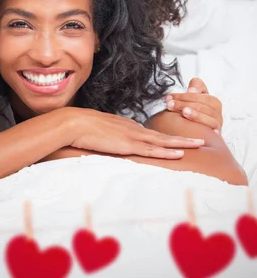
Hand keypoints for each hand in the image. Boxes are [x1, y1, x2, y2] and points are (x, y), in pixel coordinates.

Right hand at [67, 107, 204, 159]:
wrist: (75, 123)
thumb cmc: (83, 129)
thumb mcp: (101, 133)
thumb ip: (110, 137)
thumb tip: (113, 143)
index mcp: (128, 126)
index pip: (151, 133)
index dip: (167, 137)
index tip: (180, 140)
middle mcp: (134, 129)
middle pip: (163, 135)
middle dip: (183, 138)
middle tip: (201, 139)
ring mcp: (133, 136)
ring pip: (163, 141)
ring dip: (182, 143)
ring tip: (199, 144)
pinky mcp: (128, 145)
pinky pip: (152, 150)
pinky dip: (167, 152)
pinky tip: (179, 154)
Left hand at [165, 77, 222, 132]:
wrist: (194, 131)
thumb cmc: (192, 110)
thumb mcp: (194, 95)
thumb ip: (195, 87)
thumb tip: (191, 90)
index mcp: (213, 102)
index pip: (200, 96)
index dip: (184, 96)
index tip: (169, 97)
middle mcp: (218, 115)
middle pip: (205, 107)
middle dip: (186, 104)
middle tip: (170, 105)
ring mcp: (217, 127)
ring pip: (211, 120)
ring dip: (197, 115)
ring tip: (183, 112)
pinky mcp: (216, 138)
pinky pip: (213, 134)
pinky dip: (205, 130)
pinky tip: (195, 129)